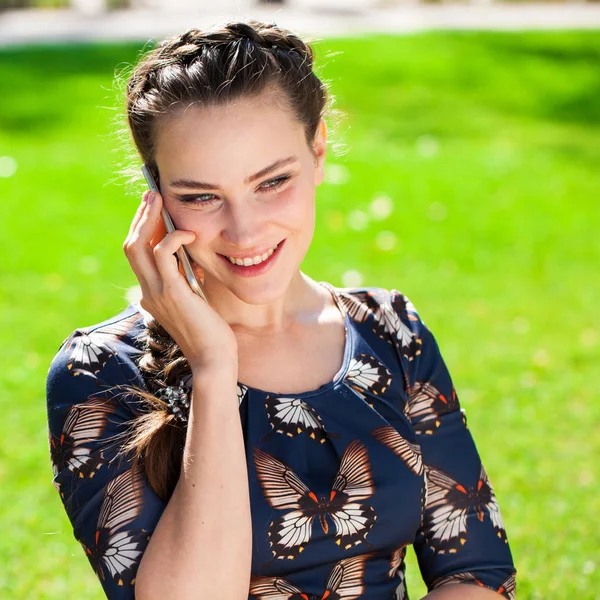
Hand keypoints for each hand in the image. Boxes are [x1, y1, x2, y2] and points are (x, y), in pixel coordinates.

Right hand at [123, 190, 237, 371]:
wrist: (213, 358)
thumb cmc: (210, 331)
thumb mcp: (195, 300)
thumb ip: (186, 280)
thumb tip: (190, 257)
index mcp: (152, 293)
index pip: (138, 255)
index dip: (142, 229)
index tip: (153, 209)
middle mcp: (148, 291)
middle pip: (131, 246)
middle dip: (140, 217)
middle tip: (152, 195)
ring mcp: (157, 292)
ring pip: (137, 247)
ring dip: (148, 219)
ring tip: (159, 199)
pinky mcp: (173, 292)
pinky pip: (163, 254)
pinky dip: (172, 238)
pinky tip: (188, 233)